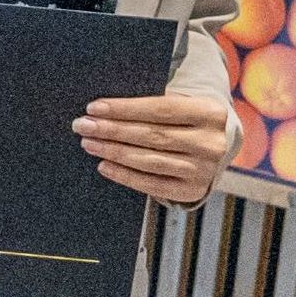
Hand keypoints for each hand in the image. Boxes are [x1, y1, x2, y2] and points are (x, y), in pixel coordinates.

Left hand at [79, 90, 234, 204]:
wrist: (212, 148)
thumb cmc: (184, 121)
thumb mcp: (180, 106)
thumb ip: (151, 107)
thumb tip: (103, 111)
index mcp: (211, 113)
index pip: (161, 109)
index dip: (124, 109)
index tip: (93, 108)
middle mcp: (212, 143)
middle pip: (152, 135)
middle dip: (112, 130)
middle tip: (82, 126)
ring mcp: (204, 169)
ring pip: (150, 160)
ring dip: (114, 151)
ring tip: (89, 143)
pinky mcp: (192, 190)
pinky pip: (152, 185)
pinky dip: (125, 175)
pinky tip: (104, 165)